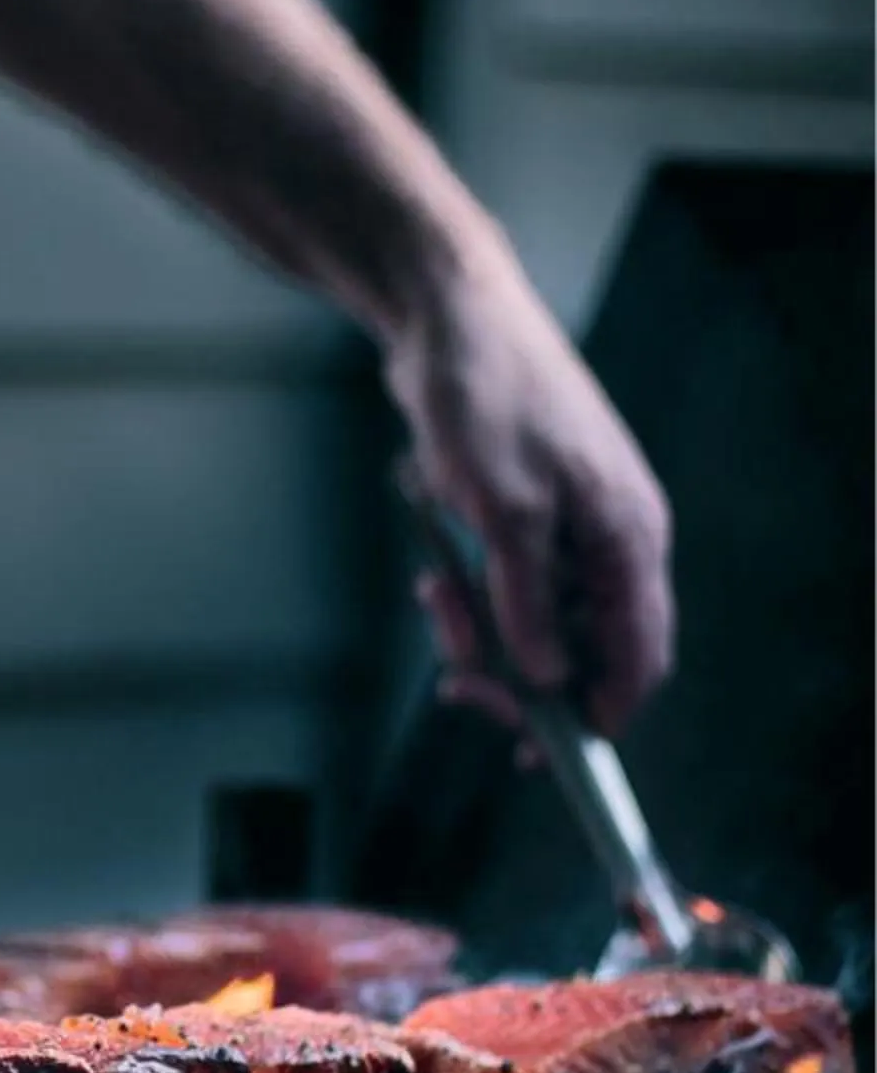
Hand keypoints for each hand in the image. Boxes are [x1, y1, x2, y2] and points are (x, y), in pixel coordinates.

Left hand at [383, 253, 673, 738]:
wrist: (448, 319)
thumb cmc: (486, 401)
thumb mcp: (503, 513)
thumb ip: (525, 604)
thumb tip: (546, 680)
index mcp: (628, 539)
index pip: (639, 657)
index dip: (600, 715)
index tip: (545, 753)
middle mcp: (610, 538)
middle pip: (583, 650)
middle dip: (520, 676)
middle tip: (459, 685)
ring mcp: (568, 527)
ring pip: (536, 625)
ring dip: (484, 635)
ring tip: (434, 603)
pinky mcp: (526, 516)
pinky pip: (507, 589)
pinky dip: (472, 599)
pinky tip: (435, 580)